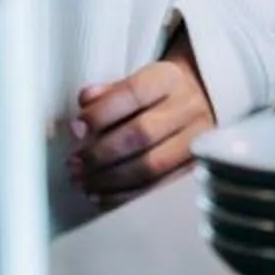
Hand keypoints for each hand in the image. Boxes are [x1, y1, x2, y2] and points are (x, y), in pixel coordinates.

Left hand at [70, 35, 214, 205]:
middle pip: (142, 134)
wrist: (199, 100)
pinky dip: (125, 196)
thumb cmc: (158, 93)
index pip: (135, 93)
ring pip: (152, 166)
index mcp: (170, 78)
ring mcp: (197, 139)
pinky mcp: (196, 166)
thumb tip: (86, 101)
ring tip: (83, 181)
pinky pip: (159, 188)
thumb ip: (109, 92)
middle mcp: (189, 107)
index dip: (101, 113)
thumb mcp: (136, 81)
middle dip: (101, 153)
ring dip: (110, 179)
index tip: (76, 129)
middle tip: (75, 163)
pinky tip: (101, 195)